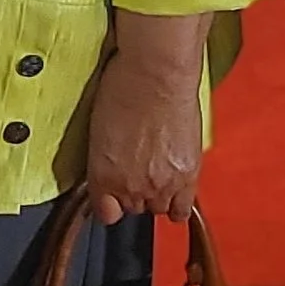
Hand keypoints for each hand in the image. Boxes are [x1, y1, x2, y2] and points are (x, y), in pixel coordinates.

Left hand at [84, 43, 202, 224]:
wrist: (157, 74)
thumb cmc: (124, 87)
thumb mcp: (98, 128)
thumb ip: (103, 160)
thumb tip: (110, 169)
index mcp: (102, 175)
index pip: (105, 212)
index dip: (110, 202)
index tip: (112, 196)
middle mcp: (129, 186)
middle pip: (132, 207)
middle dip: (133, 192)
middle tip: (137, 170)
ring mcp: (160, 184)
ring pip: (157, 207)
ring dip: (157, 194)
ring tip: (158, 172)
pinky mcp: (186, 177)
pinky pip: (182, 208)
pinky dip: (179, 205)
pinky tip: (176, 195)